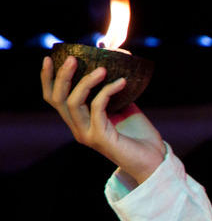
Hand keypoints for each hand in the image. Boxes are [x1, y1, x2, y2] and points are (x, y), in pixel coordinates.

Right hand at [41, 54, 165, 183]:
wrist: (154, 162)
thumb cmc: (141, 137)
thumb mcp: (124, 109)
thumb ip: (113, 92)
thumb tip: (114, 66)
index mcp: (79, 121)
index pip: (54, 99)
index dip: (48, 79)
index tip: (50, 58)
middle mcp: (78, 129)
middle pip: (58, 99)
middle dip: (62, 76)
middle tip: (74, 58)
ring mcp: (87, 134)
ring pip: (73, 102)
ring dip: (85, 82)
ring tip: (101, 68)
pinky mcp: (100, 137)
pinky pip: (97, 107)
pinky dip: (107, 91)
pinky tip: (121, 82)